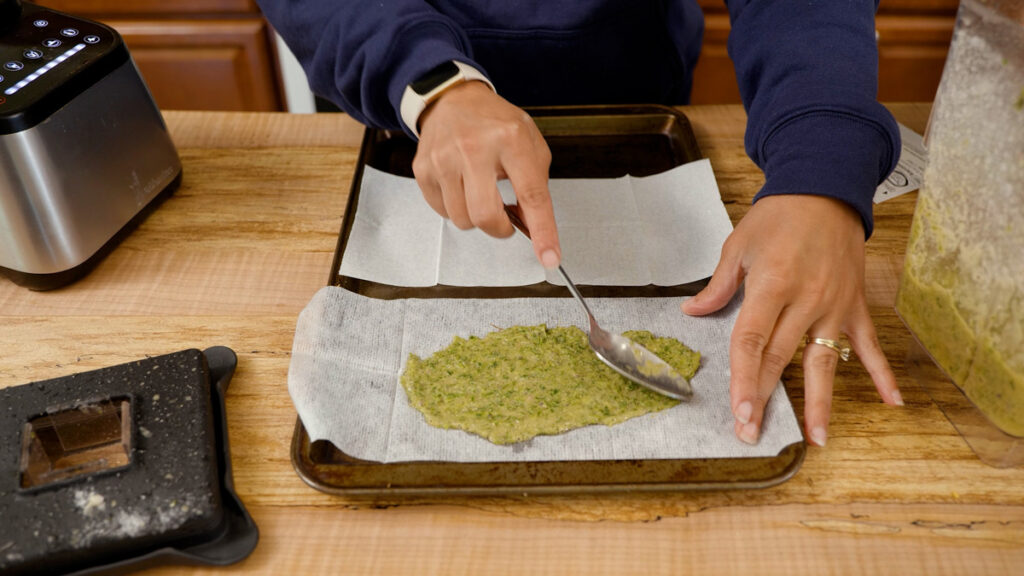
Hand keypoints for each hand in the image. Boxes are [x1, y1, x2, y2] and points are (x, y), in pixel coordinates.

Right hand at [413, 81, 560, 267]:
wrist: (453, 99)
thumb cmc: (495, 123)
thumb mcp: (529, 143)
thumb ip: (535, 185)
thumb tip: (530, 226)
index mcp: (511, 139)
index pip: (531, 195)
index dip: (543, 231)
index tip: (549, 258)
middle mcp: (475, 147)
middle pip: (486, 216)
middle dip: (500, 229)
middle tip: (505, 220)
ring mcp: (444, 158)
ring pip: (462, 219)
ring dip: (476, 217)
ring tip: (480, 192)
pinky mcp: (423, 168)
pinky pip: (442, 211)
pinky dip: (455, 208)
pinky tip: (461, 186)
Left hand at [681, 195, 902, 446]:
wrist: (825, 189)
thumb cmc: (778, 216)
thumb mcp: (739, 246)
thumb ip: (719, 286)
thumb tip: (693, 312)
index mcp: (772, 285)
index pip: (752, 341)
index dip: (744, 379)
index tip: (740, 412)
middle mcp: (805, 300)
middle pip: (781, 359)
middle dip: (766, 399)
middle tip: (753, 434)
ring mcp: (834, 306)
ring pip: (824, 362)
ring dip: (820, 403)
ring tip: (816, 438)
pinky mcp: (854, 305)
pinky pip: (868, 344)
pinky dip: (881, 373)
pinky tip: (892, 402)